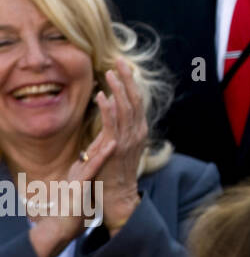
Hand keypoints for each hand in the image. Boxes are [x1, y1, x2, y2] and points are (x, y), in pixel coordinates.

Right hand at [26, 127, 115, 256]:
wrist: (59, 230)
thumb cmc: (72, 213)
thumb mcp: (83, 190)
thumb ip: (87, 179)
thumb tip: (94, 174)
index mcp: (81, 169)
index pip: (97, 145)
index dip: (108, 129)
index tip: (119, 115)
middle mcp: (79, 169)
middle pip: (96, 142)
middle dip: (108, 124)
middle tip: (119, 105)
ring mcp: (79, 175)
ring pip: (94, 149)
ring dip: (106, 132)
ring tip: (116, 115)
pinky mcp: (79, 185)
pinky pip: (93, 167)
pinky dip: (102, 155)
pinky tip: (113, 144)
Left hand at [95, 59, 148, 233]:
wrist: (117, 196)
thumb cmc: (113, 173)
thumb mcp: (119, 146)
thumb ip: (116, 128)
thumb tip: (112, 108)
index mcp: (139, 130)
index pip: (137, 100)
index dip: (130, 82)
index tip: (122, 66)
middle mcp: (138, 132)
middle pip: (135, 99)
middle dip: (127, 78)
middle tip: (119, 60)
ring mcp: (129, 140)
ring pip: (126, 108)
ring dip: (118, 89)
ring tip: (109, 73)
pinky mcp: (116, 148)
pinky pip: (113, 124)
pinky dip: (108, 108)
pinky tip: (103, 95)